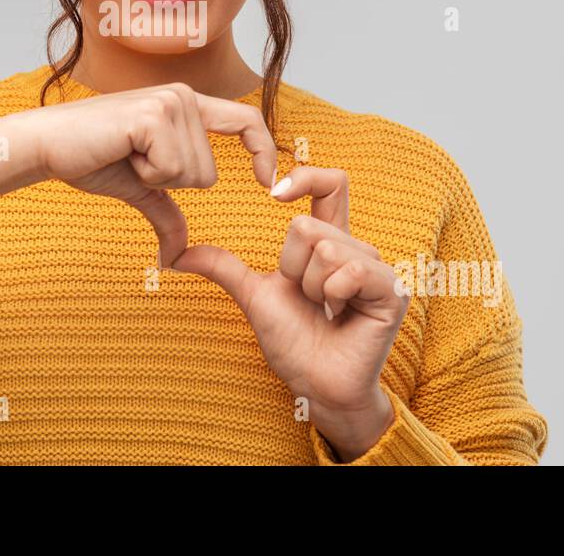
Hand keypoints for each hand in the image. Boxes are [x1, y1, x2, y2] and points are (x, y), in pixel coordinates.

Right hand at [0, 81, 277, 267]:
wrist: (45, 145)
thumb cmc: (89, 158)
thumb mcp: (139, 189)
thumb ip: (166, 213)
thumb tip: (177, 256)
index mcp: (187, 105)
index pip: (247, 121)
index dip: (264, 151)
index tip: (269, 184)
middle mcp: (183, 96)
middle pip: (208, 173)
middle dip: (169, 184)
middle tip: (131, 162)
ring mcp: (169, 102)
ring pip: (192, 174)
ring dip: (154, 178)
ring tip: (124, 155)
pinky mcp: (152, 115)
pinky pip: (171, 170)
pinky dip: (144, 174)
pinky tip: (120, 153)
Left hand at [167, 165, 409, 455]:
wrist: (315, 385)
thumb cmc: (293, 342)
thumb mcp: (254, 296)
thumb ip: (223, 268)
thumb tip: (172, 254)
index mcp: (330, 242)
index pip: (330, 184)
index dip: (305, 177)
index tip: (273, 194)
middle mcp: (357, 249)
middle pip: (308, 225)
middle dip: (292, 269)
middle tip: (307, 299)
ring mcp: (377, 268)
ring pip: (325, 248)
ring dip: (312, 287)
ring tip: (325, 310)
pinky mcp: (390, 291)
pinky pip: (351, 270)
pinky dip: (332, 295)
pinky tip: (339, 315)